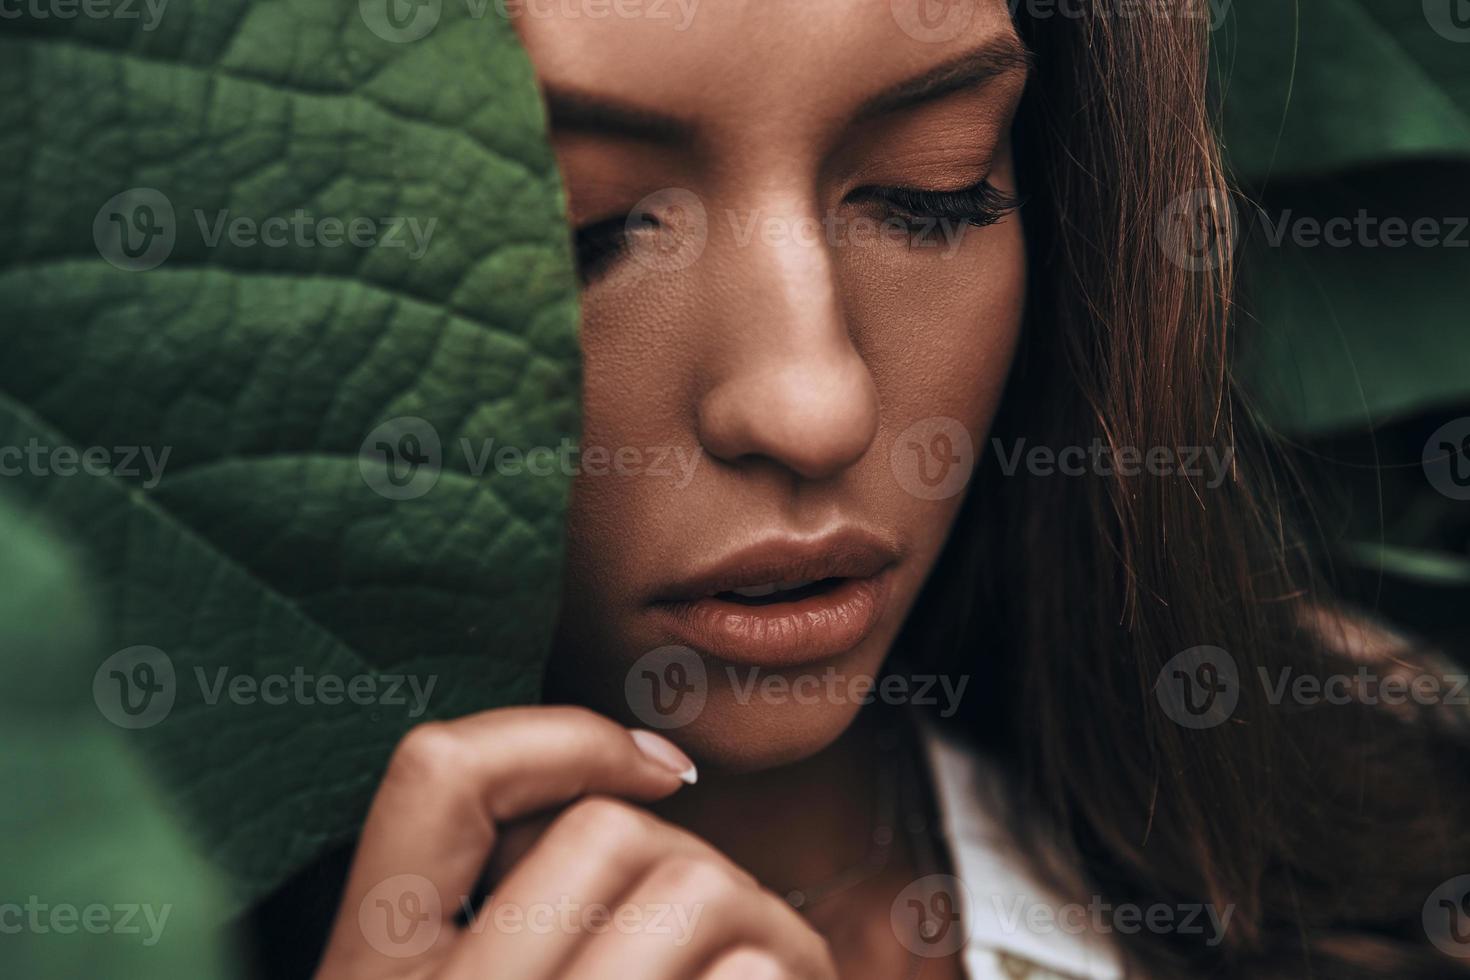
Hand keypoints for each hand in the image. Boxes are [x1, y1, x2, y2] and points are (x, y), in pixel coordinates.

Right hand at [314, 706, 837, 979]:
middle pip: (602, 832)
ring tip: (773, 973)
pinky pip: (748, 970)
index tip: (660, 767)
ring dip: (761, 921)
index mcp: (367, 977)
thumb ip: (499, 906)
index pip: (436, 773)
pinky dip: (787, 971)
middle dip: (693, 864)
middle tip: (737, 929)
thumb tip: (610, 792)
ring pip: (689, 887)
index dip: (554, 738)